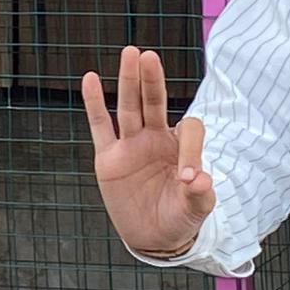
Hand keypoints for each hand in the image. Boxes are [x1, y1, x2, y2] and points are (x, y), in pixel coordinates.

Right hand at [81, 45, 214, 260]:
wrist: (153, 237)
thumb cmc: (178, 217)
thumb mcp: (195, 210)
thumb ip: (200, 196)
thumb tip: (200, 179)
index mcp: (181, 147)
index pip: (188, 130)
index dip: (190, 150)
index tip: (187, 180)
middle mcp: (156, 138)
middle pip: (154, 101)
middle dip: (153, 80)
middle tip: (149, 56)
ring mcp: (131, 145)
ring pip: (128, 107)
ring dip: (129, 81)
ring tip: (129, 53)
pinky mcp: (108, 158)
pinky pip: (100, 126)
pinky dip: (94, 103)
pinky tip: (90, 78)